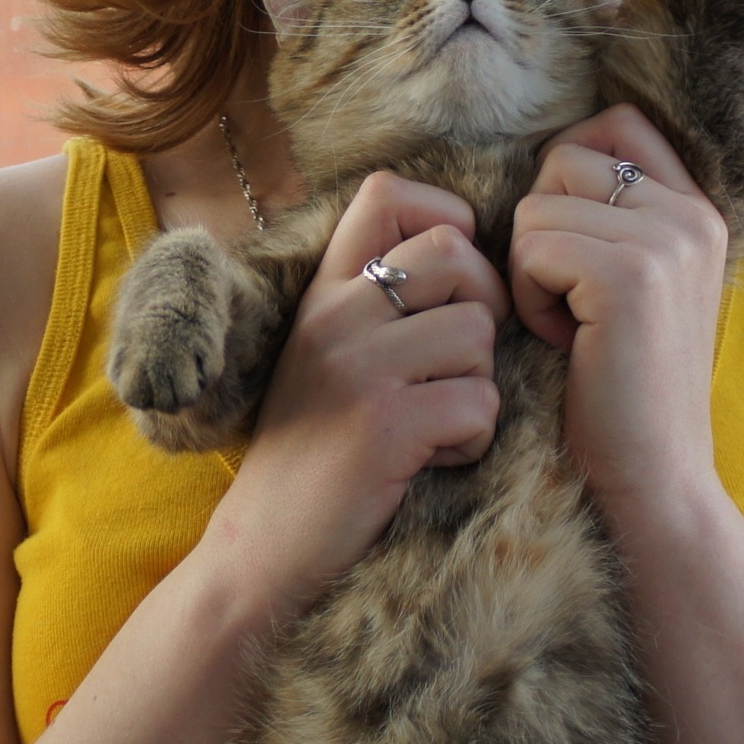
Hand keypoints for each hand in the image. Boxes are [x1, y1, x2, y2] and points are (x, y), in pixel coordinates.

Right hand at [215, 173, 508, 615]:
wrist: (261, 551)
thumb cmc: (312, 454)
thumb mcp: (326, 357)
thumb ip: (376, 304)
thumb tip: (468, 255)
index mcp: (323, 292)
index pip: (388, 192)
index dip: (447, 220)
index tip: (453, 283)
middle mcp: (336, 315)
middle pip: (457, 255)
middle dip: (482, 309)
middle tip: (456, 366)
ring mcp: (358, 368)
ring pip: (479, 331)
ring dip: (477, 385)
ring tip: (434, 423)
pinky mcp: (385, 426)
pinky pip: (480, 401)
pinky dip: (472, 439)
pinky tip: (430, 460)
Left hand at [510, 106, 727, 537]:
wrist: (654, 482)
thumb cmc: (620, 391)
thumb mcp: (630, 287)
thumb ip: (611, 218)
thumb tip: (547, 155)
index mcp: (699, 210)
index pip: (616, 122)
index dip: (567, 171)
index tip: (566, 246)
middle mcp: (694, 214)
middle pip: (564, 159)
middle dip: (542, 228)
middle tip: (571, 302)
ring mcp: (668, 240)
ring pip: (538, 204)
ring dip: (531, 270)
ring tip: (572, 328)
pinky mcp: (630, 275)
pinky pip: (531, 245)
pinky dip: (529, 298)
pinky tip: (566, 344)